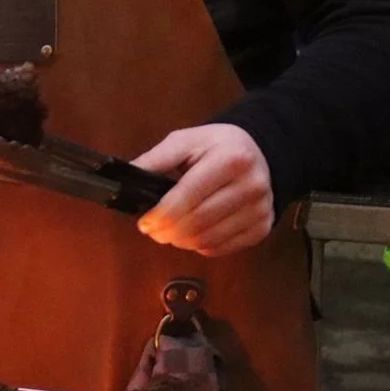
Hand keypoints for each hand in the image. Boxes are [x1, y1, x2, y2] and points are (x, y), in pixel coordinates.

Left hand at [129, 123, 275, 256]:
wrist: (260, 152)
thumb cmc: (217, 146)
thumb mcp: (186, 141)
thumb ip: (156, 159)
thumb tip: (126, 177)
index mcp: (230, 159)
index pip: (188, 196)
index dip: (161, 214)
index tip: (144, 223)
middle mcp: (251, 186)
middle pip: (197, 223)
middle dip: (167, 232)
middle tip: (153, 230)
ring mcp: (259, 210)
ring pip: (207, 240)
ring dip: (181, 241)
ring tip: (171, 231)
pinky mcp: (262, 228)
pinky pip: (221, 249)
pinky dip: (199, 246)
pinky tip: (193, 233)